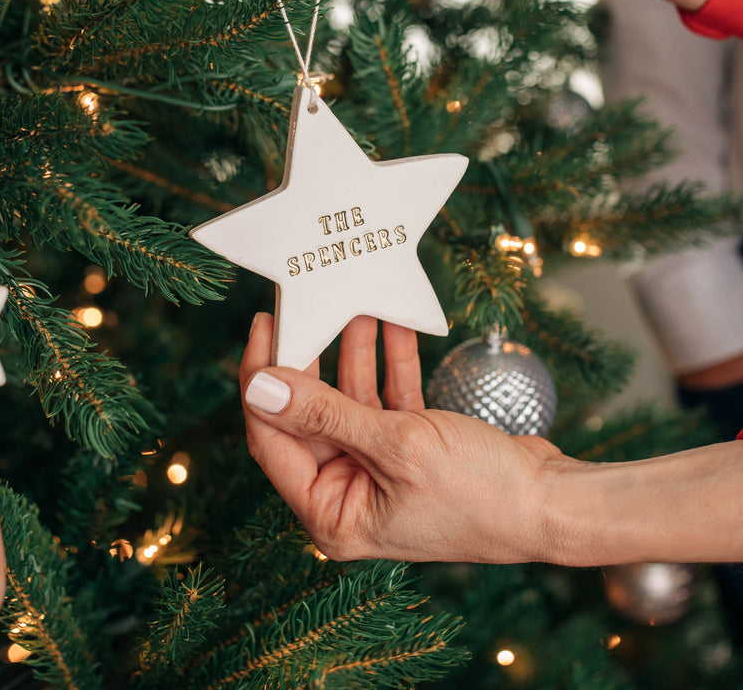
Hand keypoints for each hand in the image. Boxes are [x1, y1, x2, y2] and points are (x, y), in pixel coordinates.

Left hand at [239, 312, 574, 562]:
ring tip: (355, 305)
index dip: (263, 381)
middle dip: (313, 359)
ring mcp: (377, 473)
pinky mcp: (408, 451)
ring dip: (355, 354)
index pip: (271, 438)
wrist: (557, 504)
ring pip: (348, 402)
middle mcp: (347, 495)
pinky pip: (386, 401)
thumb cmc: (481, 493)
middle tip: (302, 307)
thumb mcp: (395, 446)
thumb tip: (260, 388)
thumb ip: (323, 414)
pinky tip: (391, 325)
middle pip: (307, 416)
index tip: (266, 327)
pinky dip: (389, 366)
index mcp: (330, 513)